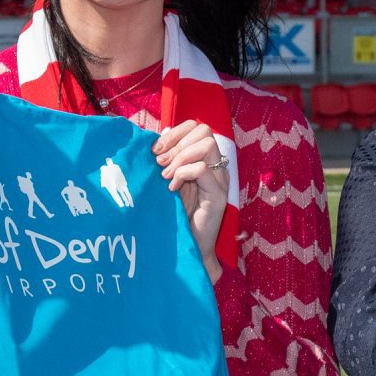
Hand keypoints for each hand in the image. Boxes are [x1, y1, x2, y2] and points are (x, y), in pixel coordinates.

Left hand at [154, 120, 229, 280]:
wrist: (189, 248)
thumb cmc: (177, 216)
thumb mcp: (167, 182)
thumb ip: (167, 160)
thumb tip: (158, 136)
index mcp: (205, 160)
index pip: (197, 127)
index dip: (175, 132)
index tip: (155, 150)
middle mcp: (216, 166)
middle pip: (204, 131)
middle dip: (176, 143)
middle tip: (160, 163)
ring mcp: (219, 180)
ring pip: (207, 145)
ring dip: (180, 157)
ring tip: (165, 175)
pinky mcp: (217, 196)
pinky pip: (203, 169)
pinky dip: (183, 174)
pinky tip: (172, 188)